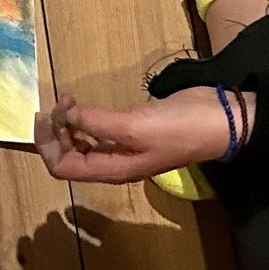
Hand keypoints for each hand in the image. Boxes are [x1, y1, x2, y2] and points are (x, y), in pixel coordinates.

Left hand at [33, 88, 239, 184]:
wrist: (220, 120)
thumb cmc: (180, 128)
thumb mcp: (135, 127)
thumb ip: (97, 123)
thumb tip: (64, 117)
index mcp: (113, 170)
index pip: (63, 168)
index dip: (47, 145)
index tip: (47, 116)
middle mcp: (113, 163)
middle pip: (67, 155)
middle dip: (55, 132)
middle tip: (60, 102)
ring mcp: (122, 147)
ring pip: (79, 142)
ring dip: (67, 124)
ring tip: (68, 99)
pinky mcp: (130, 131)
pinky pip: (95, 130)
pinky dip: (82, 118)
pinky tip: (81, 104)